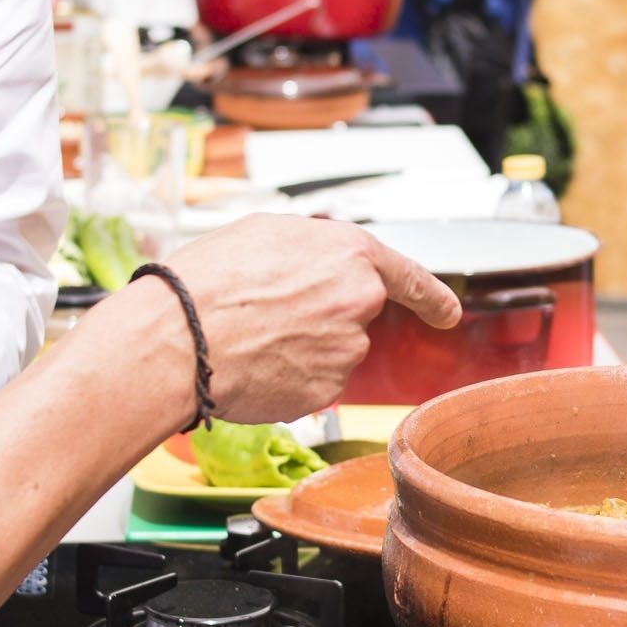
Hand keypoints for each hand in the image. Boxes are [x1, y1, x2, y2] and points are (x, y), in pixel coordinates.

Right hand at [154, 214, 459, 423]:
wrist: (178, 337)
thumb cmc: (208, 281)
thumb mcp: (264, 234)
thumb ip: (313, 249)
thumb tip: (321, 264)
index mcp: (350, 254)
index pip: (410, 276)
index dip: (432, 296)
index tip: (447, 312)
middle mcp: (359, 302)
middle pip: (357, 314)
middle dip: (324, 317)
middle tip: (269, 314)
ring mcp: (346, 351)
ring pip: (334, 352)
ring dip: (303, 348)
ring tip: (250, 336)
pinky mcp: (326, 392)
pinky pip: (314, 383)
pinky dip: (290, 378)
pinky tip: (255, 364)